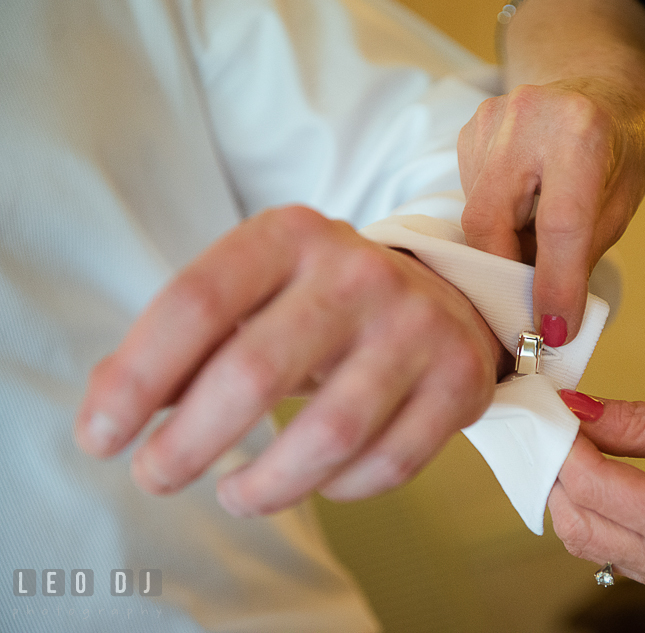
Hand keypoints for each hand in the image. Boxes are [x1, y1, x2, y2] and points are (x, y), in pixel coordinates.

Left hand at [75, 205, 509, 514]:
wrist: (441, 297)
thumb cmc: (321, 304)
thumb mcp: (254, 293)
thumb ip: (183, 343)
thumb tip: (108, 410)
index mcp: (291, 235)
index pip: (196, 302)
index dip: (137, 377)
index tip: (101, 436)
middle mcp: (359, 272)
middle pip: (254, 373)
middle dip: (187, 445)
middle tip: (157, 477)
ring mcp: (417, 325)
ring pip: (329, 434)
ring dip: (266, 486)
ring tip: (234, 495)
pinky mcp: (458, 379)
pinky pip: (388, 464)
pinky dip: (339, 489)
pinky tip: (315, 482)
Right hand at [457, 78, 644, 343]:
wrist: (601, 87)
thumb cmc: (620, 151)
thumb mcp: (620, 205)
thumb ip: (580, 254)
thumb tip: (544, 318)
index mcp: (581, 131)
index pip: (559, 224)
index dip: (555, 286)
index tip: (551, 332)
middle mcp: (527, 116)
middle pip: (491, 223)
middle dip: (506, 272)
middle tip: (528, 304)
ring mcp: (490, 119)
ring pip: (475, 216)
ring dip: (502, 245)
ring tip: (535, 240)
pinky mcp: (469, 130)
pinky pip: (470, 197)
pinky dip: (494, 219)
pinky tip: (521, 206)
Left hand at [548, 395, 644, 599]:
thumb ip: (634, 423)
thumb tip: (575, 410)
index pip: (595, 488)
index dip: (562, 446)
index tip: (549, 410)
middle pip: (579, 528)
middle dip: (555, 476)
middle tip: (552, 426)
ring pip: (592, 545)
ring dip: (571, 497)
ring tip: (571, 446)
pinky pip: (617, 552)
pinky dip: (597, 514)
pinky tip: (597, 476)